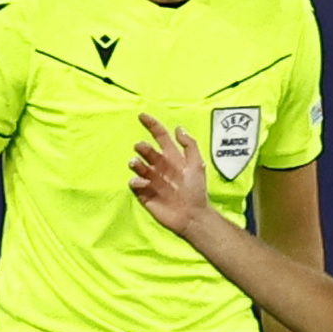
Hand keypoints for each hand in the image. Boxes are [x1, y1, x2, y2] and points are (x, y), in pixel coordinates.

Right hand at [128, 113, 214, 239]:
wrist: (194, 215)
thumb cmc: (197, 190)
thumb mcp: (197, 166)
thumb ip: (190, 146)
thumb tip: (178, 128)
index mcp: (172, 158)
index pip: (160, 137)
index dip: (152, 125)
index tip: (142, 115)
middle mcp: (160, 167)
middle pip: (147, 151)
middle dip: (143, 148)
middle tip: (141, 147)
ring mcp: (151, 180)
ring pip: (138, 166)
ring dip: (136, 163)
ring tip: (136, 163)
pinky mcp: (145, 193)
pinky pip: (135, 184)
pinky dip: (136, 181)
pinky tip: (142, 183)